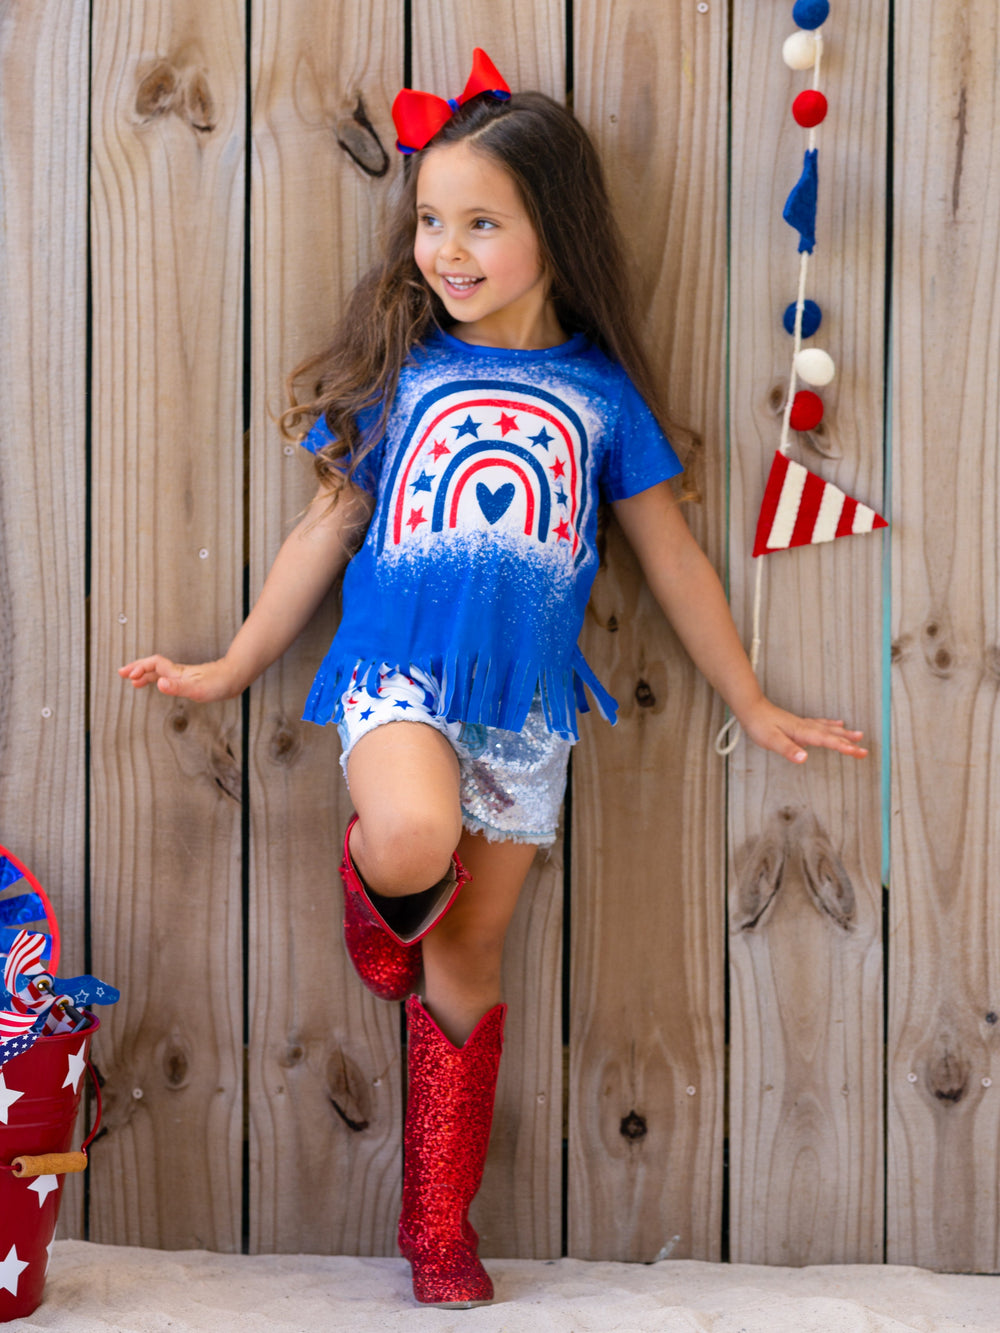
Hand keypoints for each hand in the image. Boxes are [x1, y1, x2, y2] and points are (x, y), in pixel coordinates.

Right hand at [118, 655, 240, 702]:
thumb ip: (177, 686)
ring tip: (133, 680)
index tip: (128, 674)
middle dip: (136, 668)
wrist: (234, 678)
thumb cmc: (219, 683)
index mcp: (177, 673)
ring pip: (159, 672)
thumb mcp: (197, 689)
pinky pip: (167, 677)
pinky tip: (158, 684)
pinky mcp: (189, 680)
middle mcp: (178, 672)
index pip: (154, 664)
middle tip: (121, 673)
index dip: (140, 667)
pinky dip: (157, 679)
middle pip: (153, 666)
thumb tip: (159, 683)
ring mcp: (183, 676)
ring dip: (145, 674)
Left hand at [738, 697, 867, 763]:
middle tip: (865, 751)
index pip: (827, 741)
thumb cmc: (760, 725)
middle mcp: (806, 727)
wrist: (751, 708)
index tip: (859, 752)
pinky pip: (821, 723)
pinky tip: (837, 722)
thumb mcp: (771, 740)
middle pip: (832, 735)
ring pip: (828, 728)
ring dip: (844, 733)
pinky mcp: (798, 723)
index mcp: (802, 732)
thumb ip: (788, 750)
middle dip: (849, 743)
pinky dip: (831, 724)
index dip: (844, 747)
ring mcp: (803, 724)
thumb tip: (804, 758)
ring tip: (859, 735)